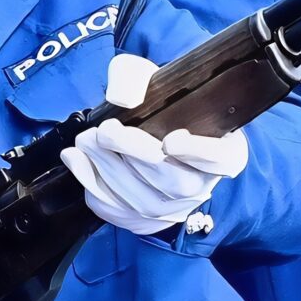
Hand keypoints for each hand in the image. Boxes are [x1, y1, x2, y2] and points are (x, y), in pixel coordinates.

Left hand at [60, 53, 247, 234]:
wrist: (144, 134)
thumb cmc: (157, 107)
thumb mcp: (151, 80)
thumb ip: (136, 79)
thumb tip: (121, 98)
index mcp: (223, 151)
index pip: (219, 158)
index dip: (197, 153)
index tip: (172, 141)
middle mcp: (203, 186)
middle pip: (175, 182)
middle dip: (133, 155)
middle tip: (103, 132)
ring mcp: (174, 209)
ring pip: (145, 201)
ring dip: (107, 170)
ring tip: (84, 141)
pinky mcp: (145, 221)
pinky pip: (120, 213)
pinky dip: (94, 188)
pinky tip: (77, 162)